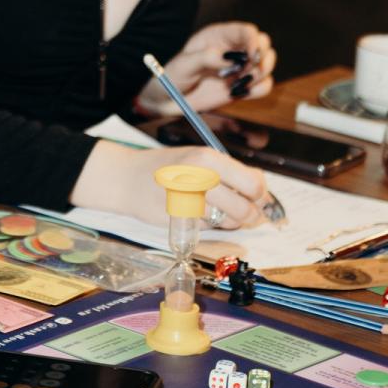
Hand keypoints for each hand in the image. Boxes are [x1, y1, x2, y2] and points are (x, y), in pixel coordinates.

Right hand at [71, 140, 269, 228]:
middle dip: (251, 215)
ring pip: (228, 221)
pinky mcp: (179, 221)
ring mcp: (189, 202)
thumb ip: (230, 172)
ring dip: (231, 222)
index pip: (252, 182)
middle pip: (244, 206)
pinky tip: (196, 214)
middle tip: (249, 215)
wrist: (126, 178)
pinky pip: (208, 228)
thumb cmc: (166, 167)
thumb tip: (262, 190)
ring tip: (219, 212)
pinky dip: (208, 225)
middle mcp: (199, 179)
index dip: (261, 194)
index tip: (259, 198)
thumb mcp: (199, 158)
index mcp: (208, 158)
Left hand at [137, 21, 274, 116]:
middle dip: (262, 58)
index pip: (246, 30)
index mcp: (220, 35)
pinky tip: (238, 92)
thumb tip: (228, 59)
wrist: (172, 100)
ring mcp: (241, 68)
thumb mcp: (184, 64)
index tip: (251, 56)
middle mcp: (234, 49)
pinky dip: (257, 90)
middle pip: (264, 44)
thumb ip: (205, 58)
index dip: (254, 40)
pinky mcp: (244, 86)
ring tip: (235, 84)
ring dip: (258, 76)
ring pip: (267, 64)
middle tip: (247, 72)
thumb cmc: (175, 75)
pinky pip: (264, 86)